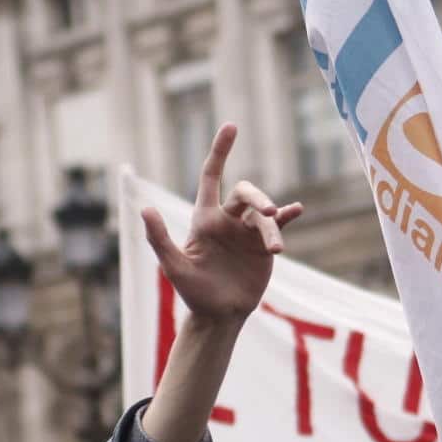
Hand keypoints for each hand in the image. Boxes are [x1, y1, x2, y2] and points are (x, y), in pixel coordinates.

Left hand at [142, 124, 302, 327]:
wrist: (219, 315)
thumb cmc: (193, 292)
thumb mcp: (173, 266)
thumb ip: (159, 238)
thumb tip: (144, 209)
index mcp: (205, 218)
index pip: (212, 176)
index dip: (220, 151)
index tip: (231, 126)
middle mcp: (227, 220)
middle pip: (246, 193)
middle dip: (258, 197)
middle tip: (267, 212)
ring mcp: (247, 232)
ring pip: (264, 214)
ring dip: (272, 226)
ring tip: (275, 248)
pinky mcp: (264, 246)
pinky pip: (279, 225)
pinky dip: (287, 216)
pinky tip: (297, 210)